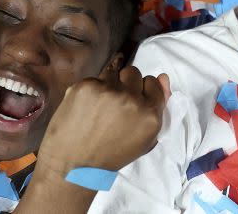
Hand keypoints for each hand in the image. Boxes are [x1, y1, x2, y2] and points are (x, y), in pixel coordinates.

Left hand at [35, 66, 169, 174]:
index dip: (142, 91)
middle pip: (134, 73)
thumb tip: (163, 77)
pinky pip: (94, 79)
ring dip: (109, 85)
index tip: (132, 103)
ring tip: (100, 106)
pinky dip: (91, 91)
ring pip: (113, 72)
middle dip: (127, 84)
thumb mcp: (144, 139)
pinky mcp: (86, 86)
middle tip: (115, 104)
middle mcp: (132, 99)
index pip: (153, 83)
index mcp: (150, 114)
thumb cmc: (112, 155)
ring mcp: (108, 90)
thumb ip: (158, 107)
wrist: (74, 164)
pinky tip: (86, 107)